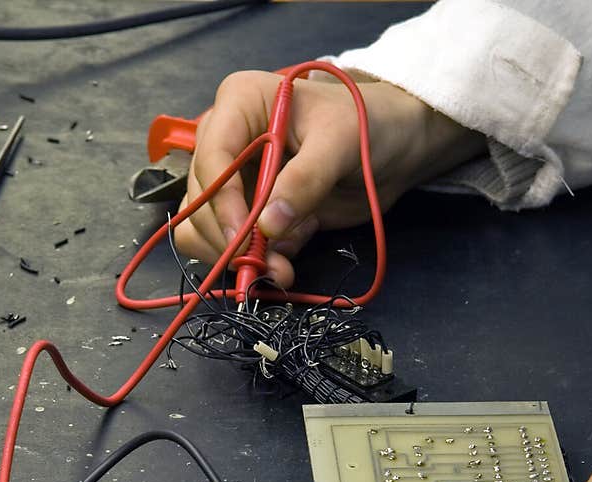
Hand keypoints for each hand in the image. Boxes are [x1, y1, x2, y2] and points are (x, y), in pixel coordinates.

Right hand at [174, 69, 485, 286]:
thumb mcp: (341, 142)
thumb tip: (269, 226)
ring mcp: (232, 179)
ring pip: (203, 228)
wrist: (390, 147)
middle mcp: (225, 139)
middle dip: (233, 239)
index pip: (211, 156)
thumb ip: (306, 180)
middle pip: (201, 199)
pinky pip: (227, 245)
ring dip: (240, 256)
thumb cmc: (366, 125)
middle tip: (274, 266)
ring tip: (285, 265)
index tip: (245, 237)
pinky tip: (286, 255)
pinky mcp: (247, 212)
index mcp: (240, 104)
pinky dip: (251, 261)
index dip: (222, 201)